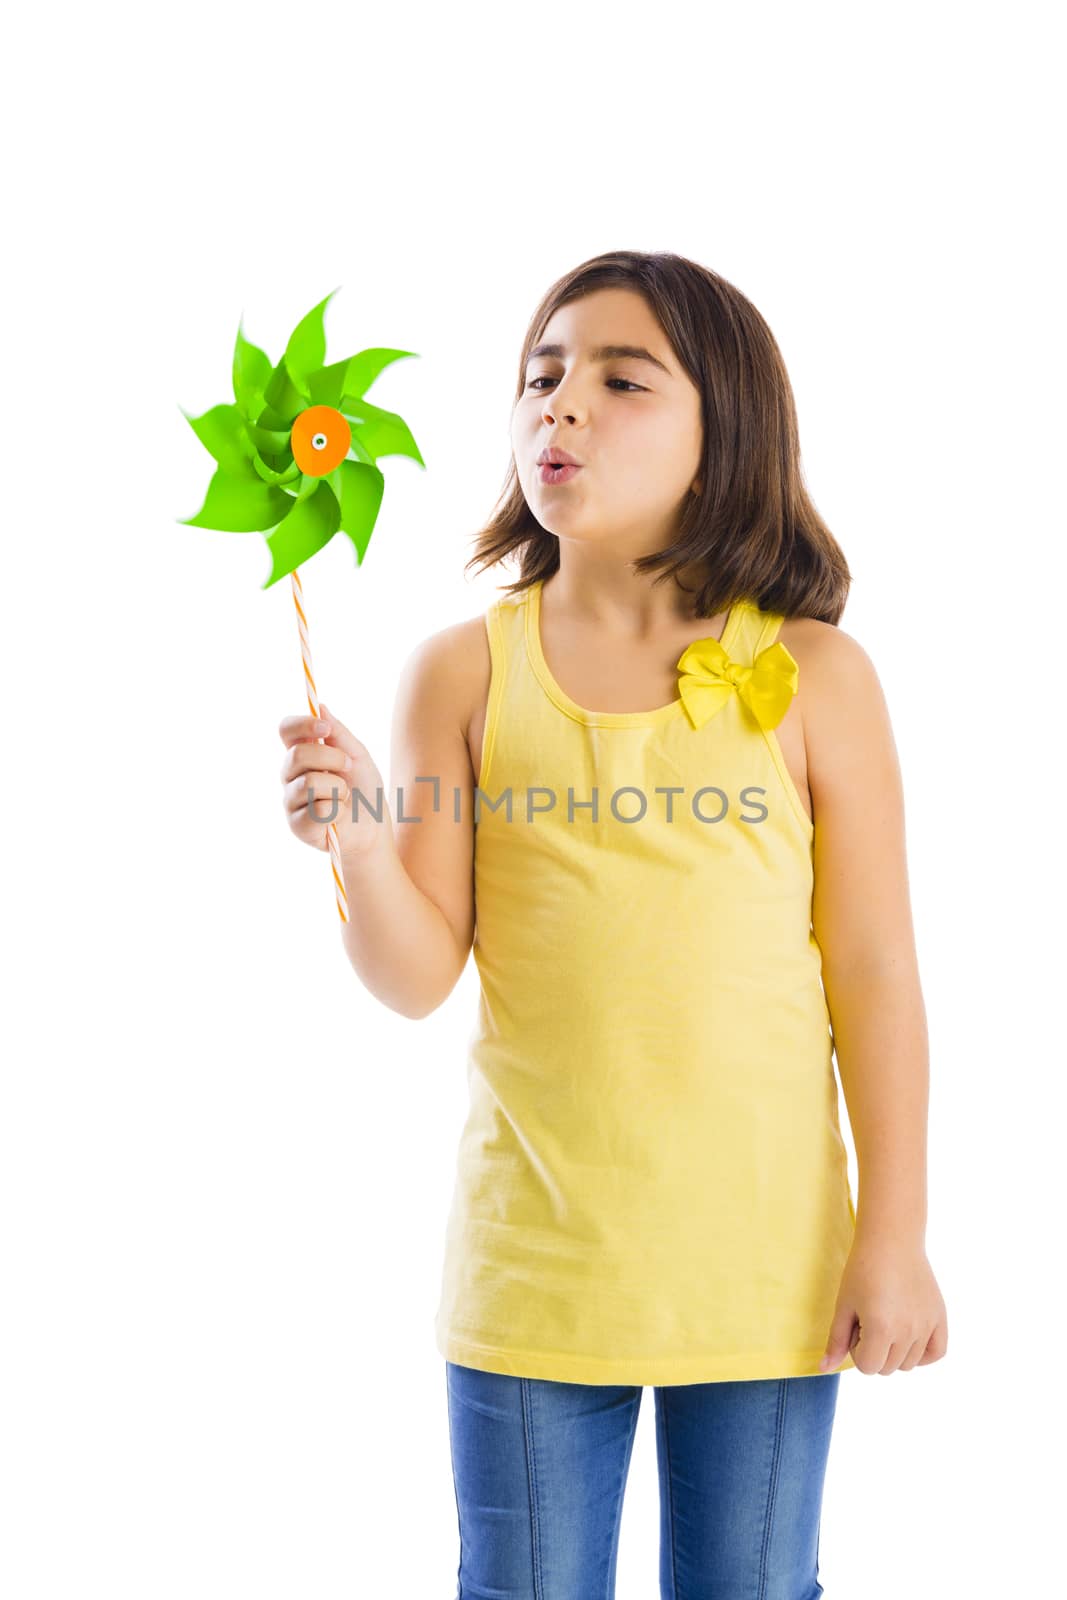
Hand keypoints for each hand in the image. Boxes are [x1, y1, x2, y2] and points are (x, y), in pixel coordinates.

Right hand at [278, 701, 391, 859]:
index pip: (286, 731)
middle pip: (297, 754)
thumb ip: (339, 735)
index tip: (326, 730)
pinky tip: (339, 817)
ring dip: (338, 788)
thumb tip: (320, 708)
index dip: (302, 725)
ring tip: (344, 797)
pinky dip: (338, 810)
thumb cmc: (364, 792)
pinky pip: (318, 809)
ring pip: (309, 782)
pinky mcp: (298, 825)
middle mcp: (291, 776)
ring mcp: (291, 801)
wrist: (374, 829)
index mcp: (302, 756)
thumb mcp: (358, 757)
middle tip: (348, 768)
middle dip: (331, 758)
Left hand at [819, 1235, 947, 1373]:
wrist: (891, 1240)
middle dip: (874, 1350)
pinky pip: (936, 1353)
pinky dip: (923, 1353)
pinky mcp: (940, 1317)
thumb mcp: (844, 1304)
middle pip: (888, 1368)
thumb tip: (824, 1369)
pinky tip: (909, 1337)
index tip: (856, 1325)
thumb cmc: (862, 1269)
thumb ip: (836, 1340)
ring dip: (895, 1351)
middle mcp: (908, 1331)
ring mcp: (926, 1325)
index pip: (868, 1367)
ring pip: (909, 1364)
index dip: (857, 1349)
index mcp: (881, 1328)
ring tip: (888, 1320)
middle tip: (870, 1320)